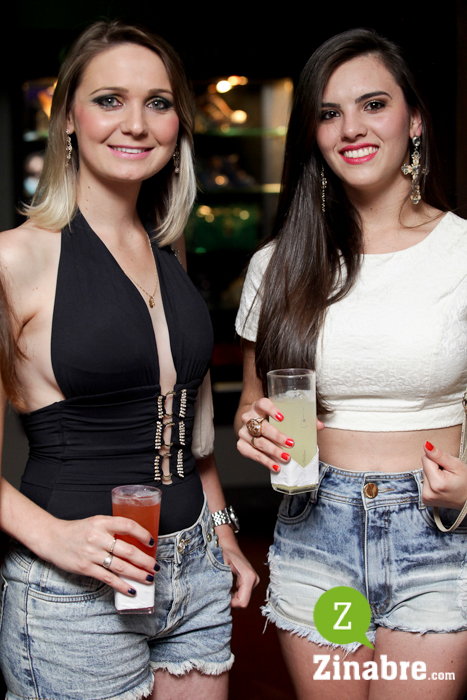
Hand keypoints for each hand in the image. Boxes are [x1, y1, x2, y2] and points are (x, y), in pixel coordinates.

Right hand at [39, 515, 156, 595]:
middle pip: (128, 550)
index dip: (142, 534)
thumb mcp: (96, 522)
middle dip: (145, 561)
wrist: (52, 538)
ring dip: (137, 574)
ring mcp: (92, 554)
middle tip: (155, 567)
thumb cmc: (77, 531)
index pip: (128, 525)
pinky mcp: (86, 567)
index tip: (152, 542)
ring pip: (120, 566)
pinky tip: (131, 589)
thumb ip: (112, 529)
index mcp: (102, 522)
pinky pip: (108, 578)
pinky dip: (121, 585)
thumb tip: (134, 541)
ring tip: (149, 578)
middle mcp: (98, 537)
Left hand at [216, 526, 259, 607]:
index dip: (230, 604)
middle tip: (220, 592)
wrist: (227, 542)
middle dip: (231, 601)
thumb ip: (222, 584)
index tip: (221, 597)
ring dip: (232, 598)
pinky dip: (234, 594)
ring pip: (243, 599)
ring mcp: (254, 580)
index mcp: (248, 577)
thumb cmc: (223, 552)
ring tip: (223, 589)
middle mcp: (254, 579)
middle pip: (243, 602)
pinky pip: (243, 594)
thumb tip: (220, 598)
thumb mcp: (220, 567)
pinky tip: (227, 588)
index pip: (242, 603)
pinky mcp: (251, 580)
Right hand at [237, 397, 324, 472]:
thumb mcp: (283, 416)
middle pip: (262, 427)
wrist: (252, 426)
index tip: (283, 418)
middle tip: (291, 443)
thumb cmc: (271, 421)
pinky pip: (252, 454)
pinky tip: (276, 466)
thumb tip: (319, 426)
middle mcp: (248, 417)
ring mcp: (243, 432)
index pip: (263, 403)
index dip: (272, 410)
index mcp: (259, 406)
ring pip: (257, 442)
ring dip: (273, 451)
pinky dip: (265, 461)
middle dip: (277, 436)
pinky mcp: (241, 445)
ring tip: (286, 458)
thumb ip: (301, 419)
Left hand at [422, 441, 466, 509]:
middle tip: (448, 474)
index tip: (446, 467)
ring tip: (447, 481)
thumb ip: (438, 455)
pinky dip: (432, 482)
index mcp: (436, 483)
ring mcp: (426, 497)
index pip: (425, 459)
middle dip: (435, 467)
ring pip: (424, 474)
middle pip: (424, 467)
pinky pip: (425, 483)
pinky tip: (442, 486)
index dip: (437, 459)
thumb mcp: (456, 465)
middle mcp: (428, 492)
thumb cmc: (466, 483)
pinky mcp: (426, 499)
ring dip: (434, 474)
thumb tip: (426, 445)